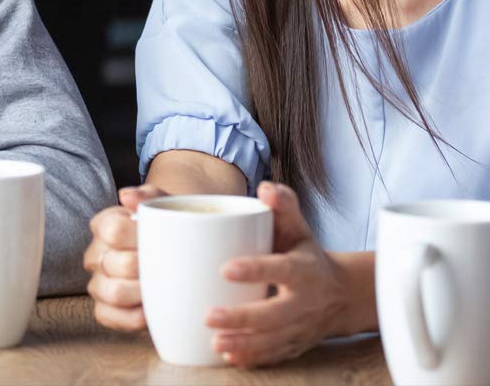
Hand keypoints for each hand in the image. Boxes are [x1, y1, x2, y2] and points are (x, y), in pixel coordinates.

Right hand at [84, 184, 157, 331]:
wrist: (177, 257)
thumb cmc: (168, 230)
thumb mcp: (164, 207)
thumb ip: (148, 196)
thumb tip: (126, 197)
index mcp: (103, 225)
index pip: (113, 230)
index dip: (139, 237)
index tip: (162, 240)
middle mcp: (95, 254)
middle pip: (118, 263)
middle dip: (148, 267)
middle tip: (169, 266)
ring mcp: (97, 284)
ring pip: (113, 292)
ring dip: (142, 292)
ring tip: (161, 287)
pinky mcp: (103, 310)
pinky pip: (111, 317)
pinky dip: (134, 316)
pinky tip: (151, 306)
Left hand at [206, 181, 348, 366]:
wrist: (338, 293)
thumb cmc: (303, 251)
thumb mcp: (298, 226)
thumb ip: (283, 204)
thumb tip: (265, 188)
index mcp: (304, 269)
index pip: (281, 269)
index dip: (255, 270)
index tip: (224, 269)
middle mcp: (304, 303)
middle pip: (274, 315)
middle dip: (242, 318)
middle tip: (209, 316)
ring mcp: (300, 328)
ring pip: (273, 341)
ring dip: (244, 343)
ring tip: (214, 341)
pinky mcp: (294, 345)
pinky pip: (275, 355)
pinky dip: (254, 358)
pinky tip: (229, 355)